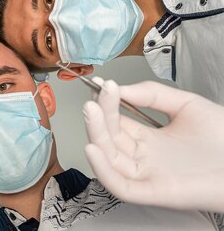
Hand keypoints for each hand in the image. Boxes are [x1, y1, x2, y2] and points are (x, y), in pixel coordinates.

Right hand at [83, 79, 223, 211]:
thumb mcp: (186, 105)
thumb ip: (153, 94)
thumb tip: (122, 87)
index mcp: (150, 139)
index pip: (117, 121)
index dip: (106, 104)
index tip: (102, 85)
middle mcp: (144, 158)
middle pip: (109, 139)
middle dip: (99, 116)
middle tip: (96, 95)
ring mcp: (148, 176)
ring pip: (109, 159)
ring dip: (96, 135)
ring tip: (92, 110)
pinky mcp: (155, 192)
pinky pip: (121, 186)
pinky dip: (103, 170)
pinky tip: (93, 147)